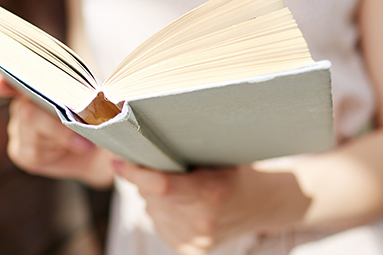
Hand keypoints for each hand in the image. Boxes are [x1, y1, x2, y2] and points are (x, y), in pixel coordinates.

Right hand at [0, 74, 113, 187]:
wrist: (99, 151)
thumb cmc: (96, 118)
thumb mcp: (98, 102)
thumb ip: (91, 96)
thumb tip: (104, 98)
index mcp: (39, 84)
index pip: (15, 79)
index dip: (4, 82)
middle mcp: (22, 104)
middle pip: (28, 111)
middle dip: (57, 124)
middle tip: (83, 131)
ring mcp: (18, 128)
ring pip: (33, 134)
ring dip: (61, 140)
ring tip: (80, 142)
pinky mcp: (20, 151)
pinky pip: (33, 152)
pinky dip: (54, 152)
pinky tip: (64, 151)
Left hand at [113, 160, 310, 254]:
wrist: (262, 203)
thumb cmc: (236, 169)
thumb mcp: (219, 151)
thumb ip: (185, 146)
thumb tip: (143, 137)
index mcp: (212, 192)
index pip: (162, 186)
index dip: (136, 174)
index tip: (120, 161)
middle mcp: (203, 221)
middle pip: (152, 197)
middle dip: (145, 180)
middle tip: (156, 165)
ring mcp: (197, 240)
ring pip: (152, 211)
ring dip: (153, 197)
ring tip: (177, 185)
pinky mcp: (191, 251)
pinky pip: (159, 225)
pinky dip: (162, 211)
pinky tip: (179, 203)